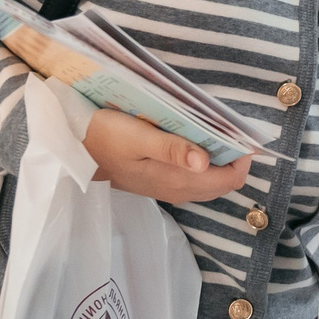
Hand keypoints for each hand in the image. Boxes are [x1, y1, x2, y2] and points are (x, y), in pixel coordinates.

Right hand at [82, 108, 255, 203]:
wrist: (74, 148)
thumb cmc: (105, 136)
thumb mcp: (138, 136)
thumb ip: (173, 149)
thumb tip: (205, 162)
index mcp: (177, 180)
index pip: (230, 179)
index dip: (243, 157)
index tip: (242, 131)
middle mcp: (178, 190)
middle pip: (224, 182)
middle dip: (234, 157)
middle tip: (230, 127)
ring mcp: (168, 189)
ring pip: (210, 181)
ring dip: (220, 159)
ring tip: (215, 130)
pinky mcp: (159, 182)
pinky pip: (195, 178)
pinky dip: (204, 162)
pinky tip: (196, 139)